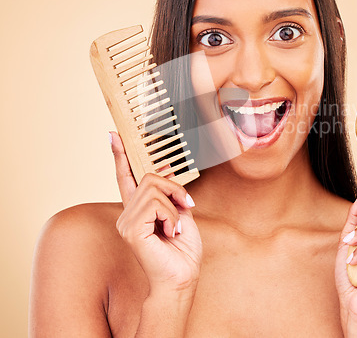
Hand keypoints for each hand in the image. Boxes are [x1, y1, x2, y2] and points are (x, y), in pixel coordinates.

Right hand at [110, 131, 201, 293]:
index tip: (114, 135)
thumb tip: (165, 165)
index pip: (126, 177)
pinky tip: (171, 233)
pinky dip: (171, 216)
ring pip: (154, 189)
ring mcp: (126, 221)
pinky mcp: (131, 229)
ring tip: (176, 227)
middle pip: (149, 177)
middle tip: (186, 206)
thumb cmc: (182, 250)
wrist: (182, 277)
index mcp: (138, 209)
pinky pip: (156, 204)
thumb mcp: (180, 212)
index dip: (121, 155)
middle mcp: (127, 213)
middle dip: (174, 188)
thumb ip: (170, 192)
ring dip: (174, 206)